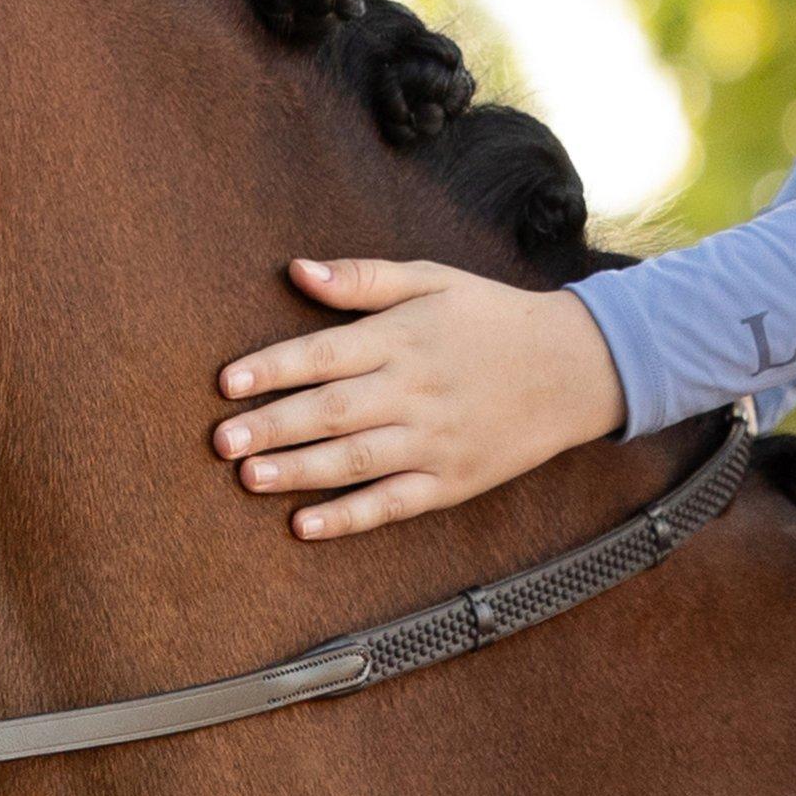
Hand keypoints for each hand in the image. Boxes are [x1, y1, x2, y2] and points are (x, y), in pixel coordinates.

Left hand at [214, 257, 624, 537]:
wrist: (574, 367)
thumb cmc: (492, 317)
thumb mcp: (433, 279)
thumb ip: (363, 279)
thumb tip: (296, 270)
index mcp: (404, 338)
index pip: (325, 354)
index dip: (272, 369)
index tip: (226, 383)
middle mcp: (415, 391)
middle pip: (331, 412)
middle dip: (272, 427)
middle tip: (220, 442)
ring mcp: (434, 442)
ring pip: (355, 461)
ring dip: (298, 471)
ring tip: (248, 478)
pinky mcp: (452, 483)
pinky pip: (393, 504)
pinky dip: (349, 518)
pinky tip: (305, 525)